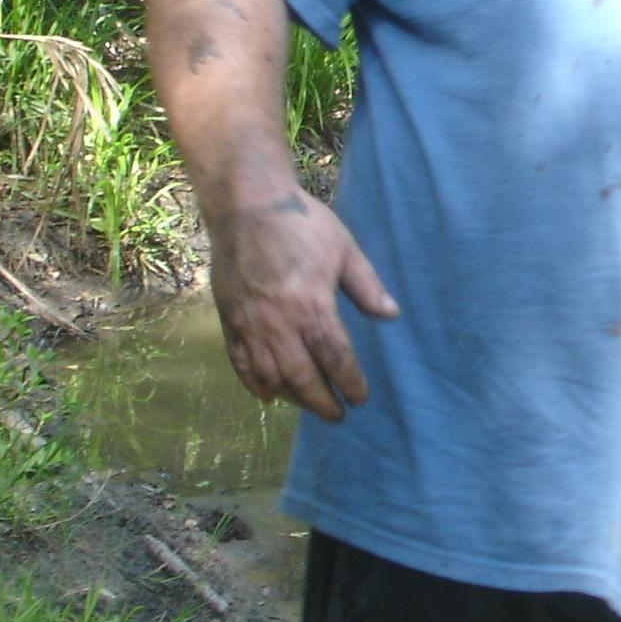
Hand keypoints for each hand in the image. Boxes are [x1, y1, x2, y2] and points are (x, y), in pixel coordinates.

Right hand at [205, 187, 398, 421]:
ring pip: (270, 375)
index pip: (335, 358)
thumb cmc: (302, 224)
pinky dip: (254, 384)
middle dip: (321, 401)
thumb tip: (391, 315)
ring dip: (291, 396)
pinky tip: (268, 395)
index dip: (349, 383)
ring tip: (309, 404)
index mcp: (311, 306)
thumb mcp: (344, 249)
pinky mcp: (229, 319)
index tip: (360, 398)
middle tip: (336, 416)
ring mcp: (250, 324)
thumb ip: (367, 286)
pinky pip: (240, 362)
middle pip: (302, 377)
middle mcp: (278, 323)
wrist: (247, 205)